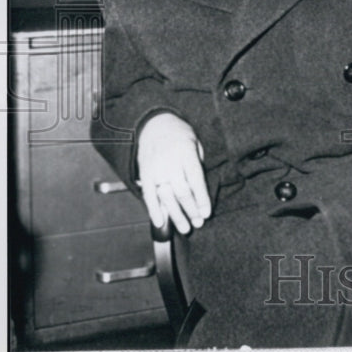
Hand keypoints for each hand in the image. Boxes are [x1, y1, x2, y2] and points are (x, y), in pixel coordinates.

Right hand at [137, 112, 210, 234]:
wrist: (154, 124)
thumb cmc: (180, 134)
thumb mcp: (195, 142)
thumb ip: (197, 164)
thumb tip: (201, 190)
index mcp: (186, 152)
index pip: (195, 179)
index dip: (201, 198)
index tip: (206, 214)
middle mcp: (170, 161)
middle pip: (182, 191)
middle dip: (191, 210)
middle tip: (198, 223)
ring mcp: (156, 168)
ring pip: (166, 197)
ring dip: (176, 215)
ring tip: (185, 227)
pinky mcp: (145, 173)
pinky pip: (148, 195)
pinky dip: (154, 210)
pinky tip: (161, 222)